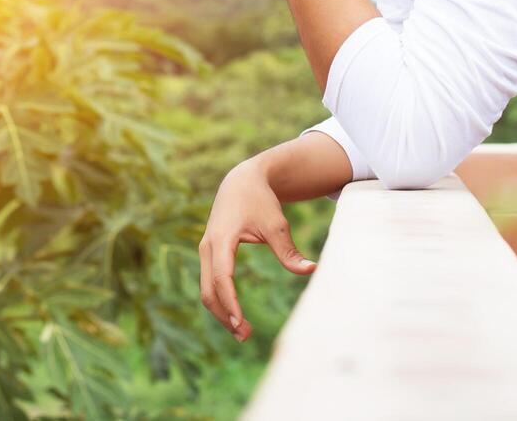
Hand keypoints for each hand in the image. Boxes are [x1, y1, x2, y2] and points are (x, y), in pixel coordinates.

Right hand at [198, 157, 317, 342]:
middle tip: (245, 336)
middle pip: (208, 290)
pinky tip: (235, 314)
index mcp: (221, 239)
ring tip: (243, 331)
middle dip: (224, 316)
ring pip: (206, 289)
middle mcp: (208, 247)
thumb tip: (311, 270)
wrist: (241, 180)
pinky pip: (210, 282)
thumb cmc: (260, 201)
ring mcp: (205, 250)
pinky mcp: (209, 253)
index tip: (241, 324)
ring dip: (221, 312)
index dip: (231, 304)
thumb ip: (289, 250)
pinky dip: (220, 300)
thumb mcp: (277, 224)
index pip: (223, 278)